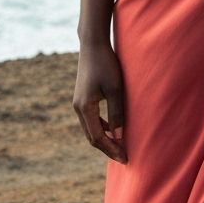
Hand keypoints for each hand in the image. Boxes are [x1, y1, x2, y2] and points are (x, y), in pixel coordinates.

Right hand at [73, 42, 126, 163]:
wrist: (93, 44)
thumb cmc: (106, 64)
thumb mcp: (116, 88)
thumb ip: (117, 112)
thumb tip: (119, 136)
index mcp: (85, 108)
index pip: (98, 138)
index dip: (111, 149)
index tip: (125, 158)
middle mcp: (78, 108)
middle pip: (92, 136)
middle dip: (108, 148)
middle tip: (123, 157)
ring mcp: (79, 103)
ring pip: (91, 128)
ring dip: (104, 138)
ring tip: (119, 146)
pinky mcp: (83, 97)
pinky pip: (91, 119)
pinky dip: (102, 127)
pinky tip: (113, 128)